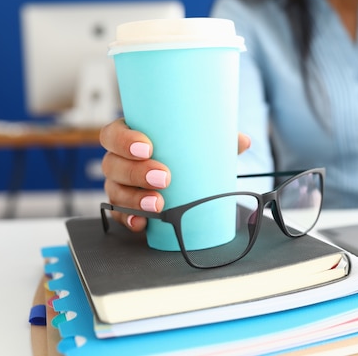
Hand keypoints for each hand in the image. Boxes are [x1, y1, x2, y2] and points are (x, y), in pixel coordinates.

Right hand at [99, 118, 250, 231]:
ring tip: (159, 204)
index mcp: (130, 137)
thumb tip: (243, 141)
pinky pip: (119, 216)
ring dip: (135, 199)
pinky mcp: (124, 208)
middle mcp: (119, 161)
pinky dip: (130, 220)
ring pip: (116, 191)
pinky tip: (142, 224)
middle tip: (164, 177)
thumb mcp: (198, 143)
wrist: (183, 180)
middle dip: (136, 172)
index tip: (148, 146)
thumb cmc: (183, 154)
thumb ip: (219, 139)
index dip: (125, 140)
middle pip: (113, 164)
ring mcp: (119, 185)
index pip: (114, 134)